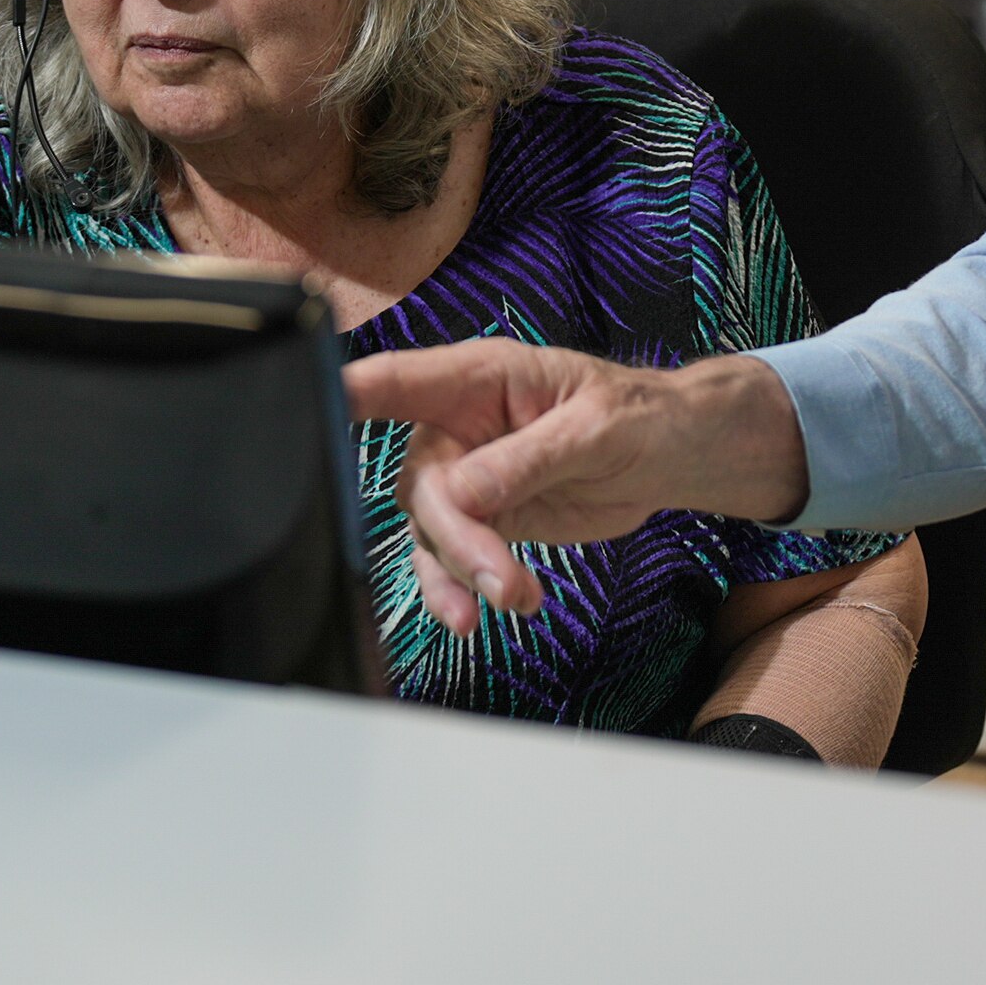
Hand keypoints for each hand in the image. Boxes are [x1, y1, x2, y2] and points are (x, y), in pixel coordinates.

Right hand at [346, 344, 808, 635]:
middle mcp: (459, 425)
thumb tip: (464, 492)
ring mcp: (468, 475)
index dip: (345, 397)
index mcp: (479, 378)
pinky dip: (466, 587)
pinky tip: (502, 606)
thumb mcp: (595, 428)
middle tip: (498, 576)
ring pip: (431, 531)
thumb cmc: (639, 415)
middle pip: (419, 483)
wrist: (672, 456)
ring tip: (513, 598)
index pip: (395, 381)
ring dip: (462, 572)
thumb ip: (527, 459)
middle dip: (454, 536)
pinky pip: (452, 558)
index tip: (313, 420)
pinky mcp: (485, 518)